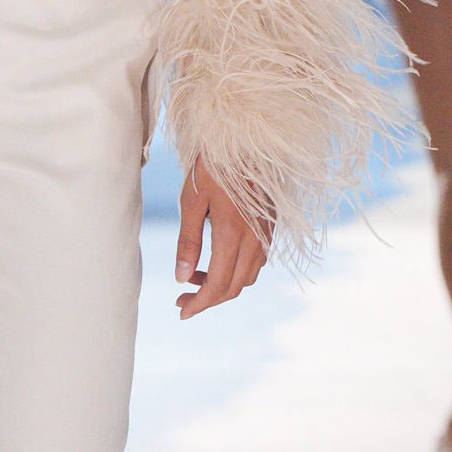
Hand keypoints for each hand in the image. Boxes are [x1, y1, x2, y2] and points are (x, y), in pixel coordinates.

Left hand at [175, 159, 271, 318]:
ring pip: (248, 276)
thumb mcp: (191, 202)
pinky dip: (236, 270)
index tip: (182, 312)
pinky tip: (217, 260)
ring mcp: (266, 233)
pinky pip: (257, 261)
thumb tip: (181, 278)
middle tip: (183, 299)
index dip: (200, 304)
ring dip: (223, 285)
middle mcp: (254, 239)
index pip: (217, 285)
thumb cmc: (212, 167)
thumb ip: (188, 241)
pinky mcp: (270, 226)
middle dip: (208, 299)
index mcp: (232, 234)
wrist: (244, 140)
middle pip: (235, 287)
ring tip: (194, 276)